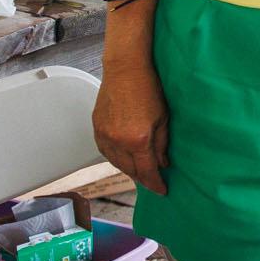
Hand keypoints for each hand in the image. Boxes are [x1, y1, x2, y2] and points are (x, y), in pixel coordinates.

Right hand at [93, 59, 169, 194]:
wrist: (126, 69)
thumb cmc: (149, 88)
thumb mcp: (163, 118)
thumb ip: (162, 144)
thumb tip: (163, 163)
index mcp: (137, 140)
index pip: (146, 171)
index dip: (155, 184)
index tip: (162, 191)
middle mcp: (117, 142)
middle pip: (130, 170)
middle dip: (142, 178)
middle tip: (153, 182)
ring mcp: (104, 135)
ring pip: (116, 163)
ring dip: (128, 169)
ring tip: (141, 171)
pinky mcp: (96, 128)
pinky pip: (105, 152)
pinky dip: (116, 158)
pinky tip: (125, 158)